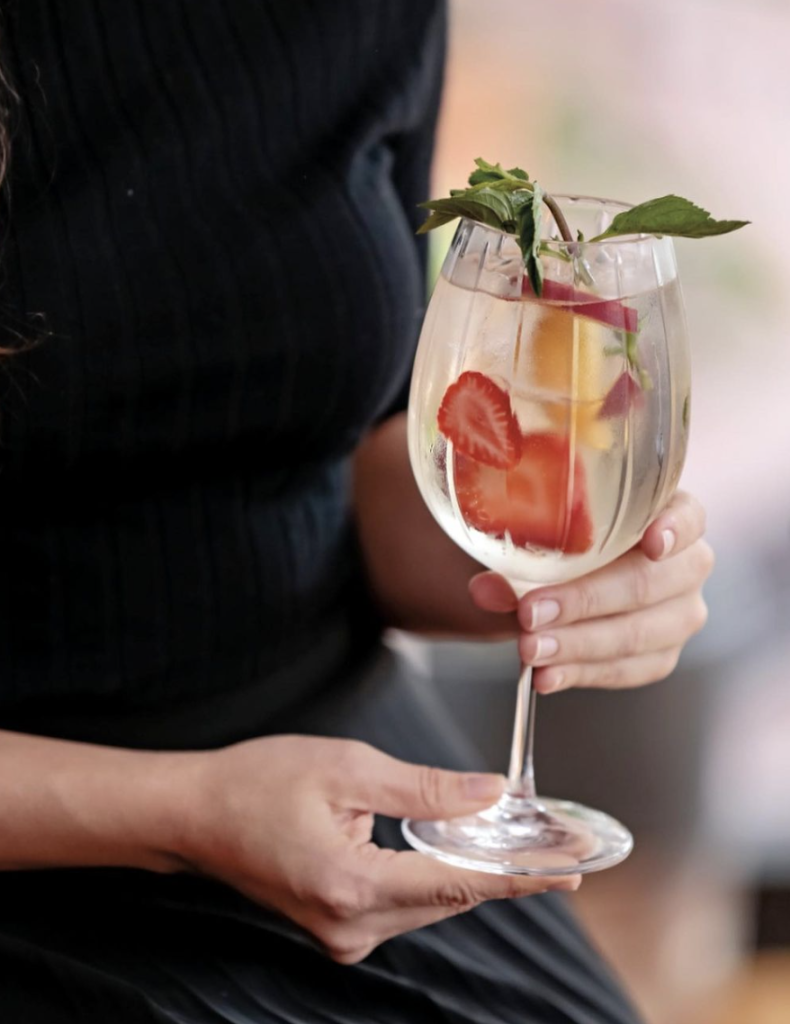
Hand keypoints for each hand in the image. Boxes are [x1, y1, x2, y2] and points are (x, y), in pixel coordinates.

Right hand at [177, 736, 578, 962]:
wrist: (196, 814)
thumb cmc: (259, 782)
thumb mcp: (347, 768)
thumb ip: (425, 788)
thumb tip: (490, 796)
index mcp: (355, 887)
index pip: (461, 883)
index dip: (523, 874)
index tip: (571, 869)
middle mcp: (352, 926)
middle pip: (452, 898)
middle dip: (506, 868)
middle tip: (557, 842)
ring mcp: (344, 934)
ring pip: (431, 902)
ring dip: (472, 870)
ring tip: (520, 841)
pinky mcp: (339, 925)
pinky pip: (406, 903)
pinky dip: (437, 876)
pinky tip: (460, 850)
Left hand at [469, 490, 713, 692]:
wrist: (559, 584)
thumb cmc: (556, 545)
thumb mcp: (534, 542)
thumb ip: (514, 560)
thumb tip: (486, 587)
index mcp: (666, 515)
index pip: (687, 516)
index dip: (673, 529)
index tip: (651, 544)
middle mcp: (686, 563)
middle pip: (648, 583)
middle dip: (585, 600)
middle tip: (530, 613)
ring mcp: (682, 613)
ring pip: (638, 634)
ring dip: (577, 644)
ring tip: (530, 650)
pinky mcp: (664, 655)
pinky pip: (629, 670)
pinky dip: (582, 673)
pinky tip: (547, 676)